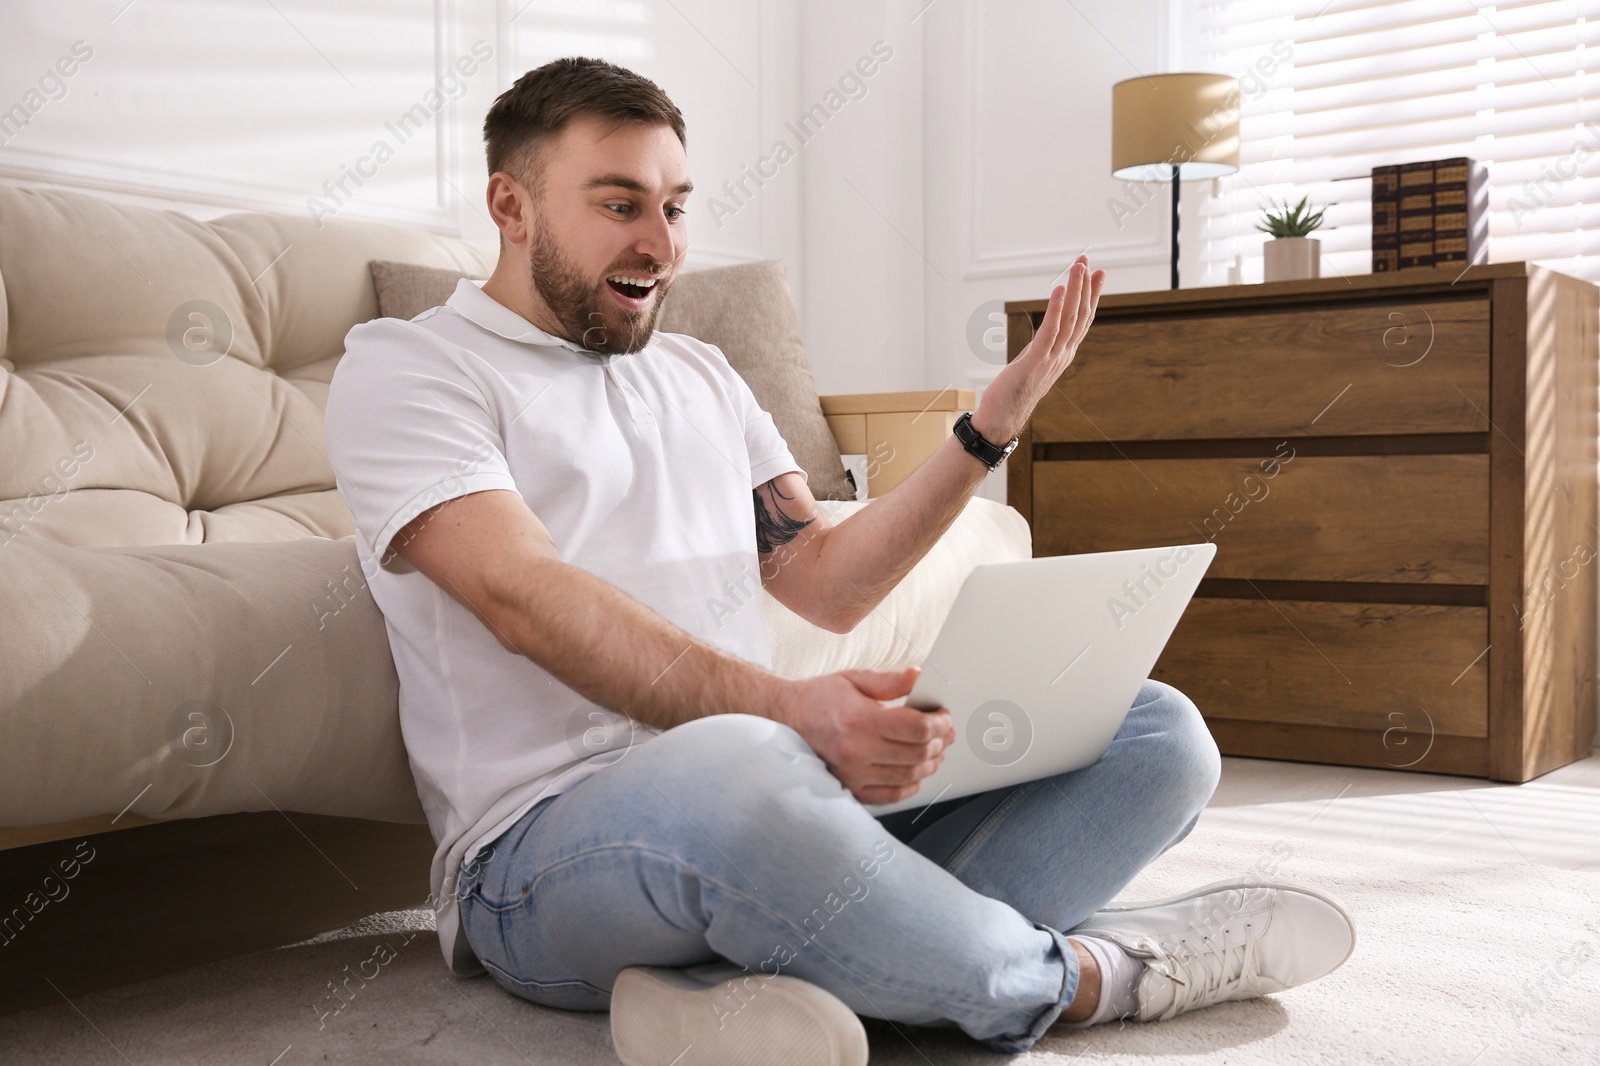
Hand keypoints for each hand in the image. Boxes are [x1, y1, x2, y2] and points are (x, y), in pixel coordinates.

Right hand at [776, 665, 954, 805]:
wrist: (785, 720)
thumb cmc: (818, 698)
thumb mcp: (853, 679)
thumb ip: (890, 681)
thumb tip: (918, 676)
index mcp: (860, 720)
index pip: (917, 728)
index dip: (939, 723)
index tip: (944, 717)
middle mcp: (857, 751)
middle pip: (918, 753)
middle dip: (940, 742)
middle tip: (945, 732)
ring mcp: (853, 774)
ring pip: (909, 776)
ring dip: (930, 763)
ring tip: (935, 750)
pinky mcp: (850, 788)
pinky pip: (891, 795)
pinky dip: (910, 785)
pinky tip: (915, 772)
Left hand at [970, 255, 1106, 442]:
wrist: (1001, 420)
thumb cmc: (1012, 394)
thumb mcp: (1032, 365)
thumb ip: (1042, 349)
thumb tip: (1044, 336)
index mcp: (1062, 354)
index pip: (1082, 320)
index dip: (1091, 296)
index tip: (1098, 273)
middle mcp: (1062, 355)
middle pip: (1080, 315)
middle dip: (1085, 286)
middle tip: (1087, 260)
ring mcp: (1051, 359)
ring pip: (1069, 320)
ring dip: (1075, 291)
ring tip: (1078, 267)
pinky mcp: (1034, 362)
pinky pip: (1049, 332)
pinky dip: (1056, 310)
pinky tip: (1059, 290)